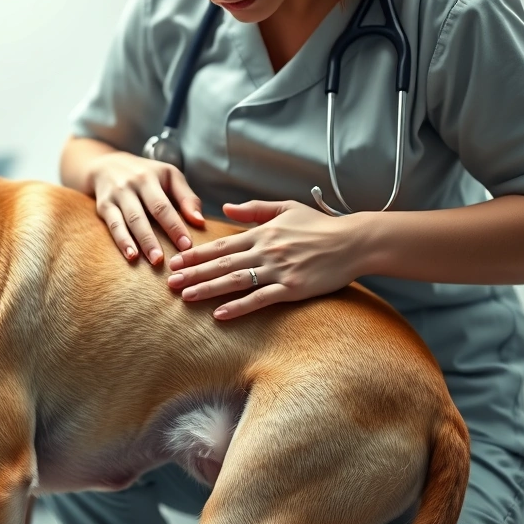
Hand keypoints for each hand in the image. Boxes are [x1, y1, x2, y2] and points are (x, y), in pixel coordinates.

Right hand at [87, 151, 205, 264]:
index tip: (186, 245)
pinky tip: (131, 255)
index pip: (163, 205)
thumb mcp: (169, 176)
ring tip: (152, 261)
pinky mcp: (103, 206)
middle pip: (143, 214)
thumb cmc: (146, 174)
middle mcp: (131, 185)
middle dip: (154, 239)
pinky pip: (113, 226)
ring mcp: (116, 196)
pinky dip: (122, 241)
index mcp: (150, 177)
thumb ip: (186, 198)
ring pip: (128, 221)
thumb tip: (200, 222)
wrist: (107, 165)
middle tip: (166, 260)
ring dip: (140, 243)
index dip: (174, 226)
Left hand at [167, 200, 366, 319]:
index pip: (221, 245)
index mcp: (262, 233)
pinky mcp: (292, 288)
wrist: (353, 242)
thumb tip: (226, 209)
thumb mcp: (287, 208)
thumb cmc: (320, 226)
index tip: (175, 261)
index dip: (196, 254)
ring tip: (186, 297)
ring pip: (235, 281)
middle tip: (169, 282)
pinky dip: (239, 307)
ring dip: (208, 289)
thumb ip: (254, 210)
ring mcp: (278, 270)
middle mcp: (266, 251)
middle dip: (193, 273)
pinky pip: (260, 299)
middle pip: (221, 264)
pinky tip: (220, 314)